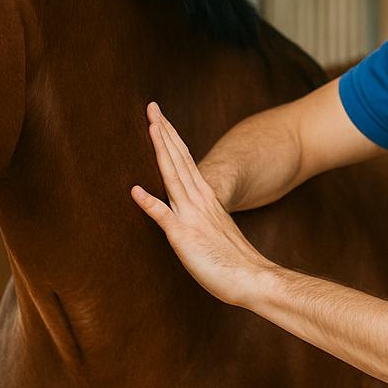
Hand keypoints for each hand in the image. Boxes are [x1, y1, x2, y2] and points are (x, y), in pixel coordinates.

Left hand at [131, 102, 276, 307]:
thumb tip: (190, 214)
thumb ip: (203, 218)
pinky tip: (134, 190)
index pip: (186, 161)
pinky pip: (164, 218)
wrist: (253, 280)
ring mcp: (192, 217)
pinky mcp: (184, 238)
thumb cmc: (234, 262)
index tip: (161, 118)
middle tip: (152, 107)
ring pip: (173, 177)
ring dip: (161, 151)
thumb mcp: (216, 232)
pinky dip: (150, 203)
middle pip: (178, 160)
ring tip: (150, 126)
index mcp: (206, 199)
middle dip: (164, 132)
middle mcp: (199, 201)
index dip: (171, 139)